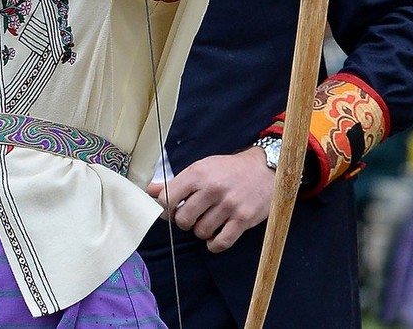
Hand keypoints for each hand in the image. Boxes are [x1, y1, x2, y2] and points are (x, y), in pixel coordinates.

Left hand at [146, 148, 274, 252]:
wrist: (264, 169)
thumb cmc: (229, 170)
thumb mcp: (200, 168)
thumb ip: (175, 183)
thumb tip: (148, 191)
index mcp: (198, 174)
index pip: (167, 198)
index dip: (165, 208)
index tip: (171, 209)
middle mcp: (212, 189)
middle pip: (182, 219)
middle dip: (184, 221)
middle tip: (193, 215)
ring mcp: (228, 205)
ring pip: (200, 232)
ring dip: (202, 230)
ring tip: (209, 220)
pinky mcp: (243, 219)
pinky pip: (220, 242)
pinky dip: (214, 244)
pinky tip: (216, 236)